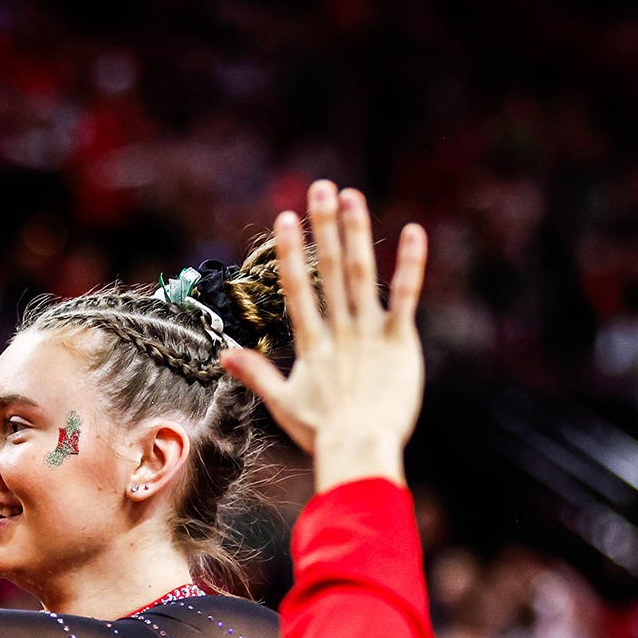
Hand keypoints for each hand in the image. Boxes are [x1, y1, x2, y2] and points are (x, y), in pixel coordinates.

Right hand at [220, 180, 426, 492]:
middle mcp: (339, 330)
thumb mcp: (282, 403)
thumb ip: (256, 374)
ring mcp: (370, 333)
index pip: (296, 289)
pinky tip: (413, 230)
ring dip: (356, 233)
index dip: (291, 252)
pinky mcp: (400, 342)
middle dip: (323, 227)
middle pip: (328, 270)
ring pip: (362, 274)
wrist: (360, 450)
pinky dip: (411, 264)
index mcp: (312, 344)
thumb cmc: (322, 432)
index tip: (286, 219)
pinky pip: (407, 296)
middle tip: (320, 188)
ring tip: (351, 196)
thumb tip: (223, 354)